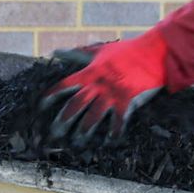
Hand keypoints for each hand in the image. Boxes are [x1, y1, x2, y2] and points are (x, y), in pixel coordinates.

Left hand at [42, 31, 169, 144]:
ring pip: (93, 116)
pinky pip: (118, 120)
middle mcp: (98, 84)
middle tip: (54, 133)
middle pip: (76, 104)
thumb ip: (78, 53)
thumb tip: (56, 52)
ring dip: (84, 131)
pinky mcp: (128, 100)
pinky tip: (108, 142)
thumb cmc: (126, 51)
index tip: (41, 106)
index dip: (51, 95)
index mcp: (90, 71)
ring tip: (76, 142)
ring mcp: (112, 93)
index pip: (65, 85)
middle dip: (63, 120)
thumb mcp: (100, 50)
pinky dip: (113, 133)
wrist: (152, 53)